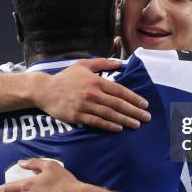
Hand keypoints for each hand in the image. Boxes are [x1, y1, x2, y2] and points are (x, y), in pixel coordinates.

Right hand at [32, 58, 150, 131]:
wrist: (45, 90)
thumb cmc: (65, 77)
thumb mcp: (83, 65)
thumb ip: (103, 63)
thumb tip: (120, 63)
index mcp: (95, 80)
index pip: (119, 90)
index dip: (134, 98)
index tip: (144, 104)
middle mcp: (92, 93)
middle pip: (117, 104)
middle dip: (134, 111)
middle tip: (146, 118)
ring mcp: (85, 105)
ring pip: (109, 114)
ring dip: (125, 120)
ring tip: (136, 124)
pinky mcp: (77, 116)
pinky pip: (97, 122)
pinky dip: (109, 125)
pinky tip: (119, 128)